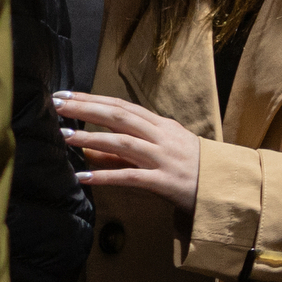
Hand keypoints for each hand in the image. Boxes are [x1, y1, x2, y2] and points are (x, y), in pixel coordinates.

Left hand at [59, 90, 203, 210]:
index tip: (66, 94)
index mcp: (158, 125)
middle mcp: (160, 137)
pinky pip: (130, 177)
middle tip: (57, 104)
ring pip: (123, 142)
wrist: (225, 186)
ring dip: (92, 138)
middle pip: (119, 116)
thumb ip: (125, 150)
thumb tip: (88, 148)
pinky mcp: (163, 181)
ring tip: (64, 136)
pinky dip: (105, 176)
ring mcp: (162, 158)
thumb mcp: (159, 150)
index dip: (92, 99)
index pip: (121, 106)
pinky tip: (82, 177)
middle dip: (86, 108)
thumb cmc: (189, 167)